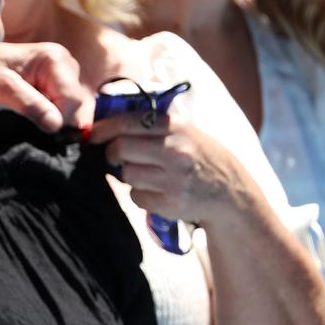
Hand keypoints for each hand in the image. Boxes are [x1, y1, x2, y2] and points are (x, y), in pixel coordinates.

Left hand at [0, 42, 92, 131]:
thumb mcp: (0, 88)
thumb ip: (28, 104)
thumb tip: (55, 125)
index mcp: (54, 58)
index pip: (72, 100)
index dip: (57, 120)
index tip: (32, 126)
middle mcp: (67, 64)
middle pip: (76, 106)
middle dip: (55, 120)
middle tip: (25, 120)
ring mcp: (66, 75)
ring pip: (74, 110)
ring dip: (53, 120)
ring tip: (26, 115)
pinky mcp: (61, 86)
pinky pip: (67, 109)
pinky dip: (53, 118)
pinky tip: (34, 117)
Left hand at [88, 111, 254, 225]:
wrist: (231, 194)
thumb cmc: (201, 157)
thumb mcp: (186, 131)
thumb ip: (153, 124)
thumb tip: (106, 120)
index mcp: (177, 127)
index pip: (127, 122)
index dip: (104, 128)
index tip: (92, 134)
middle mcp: (176, 151)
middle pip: (121, 149)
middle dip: (112, 153)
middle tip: (116, 156)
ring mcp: (174, 179)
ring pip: (127, 175)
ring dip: (129, 175)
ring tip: (147, 174)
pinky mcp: (172, 203)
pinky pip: (136, 197)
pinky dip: (140, 195)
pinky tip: (157, 190)